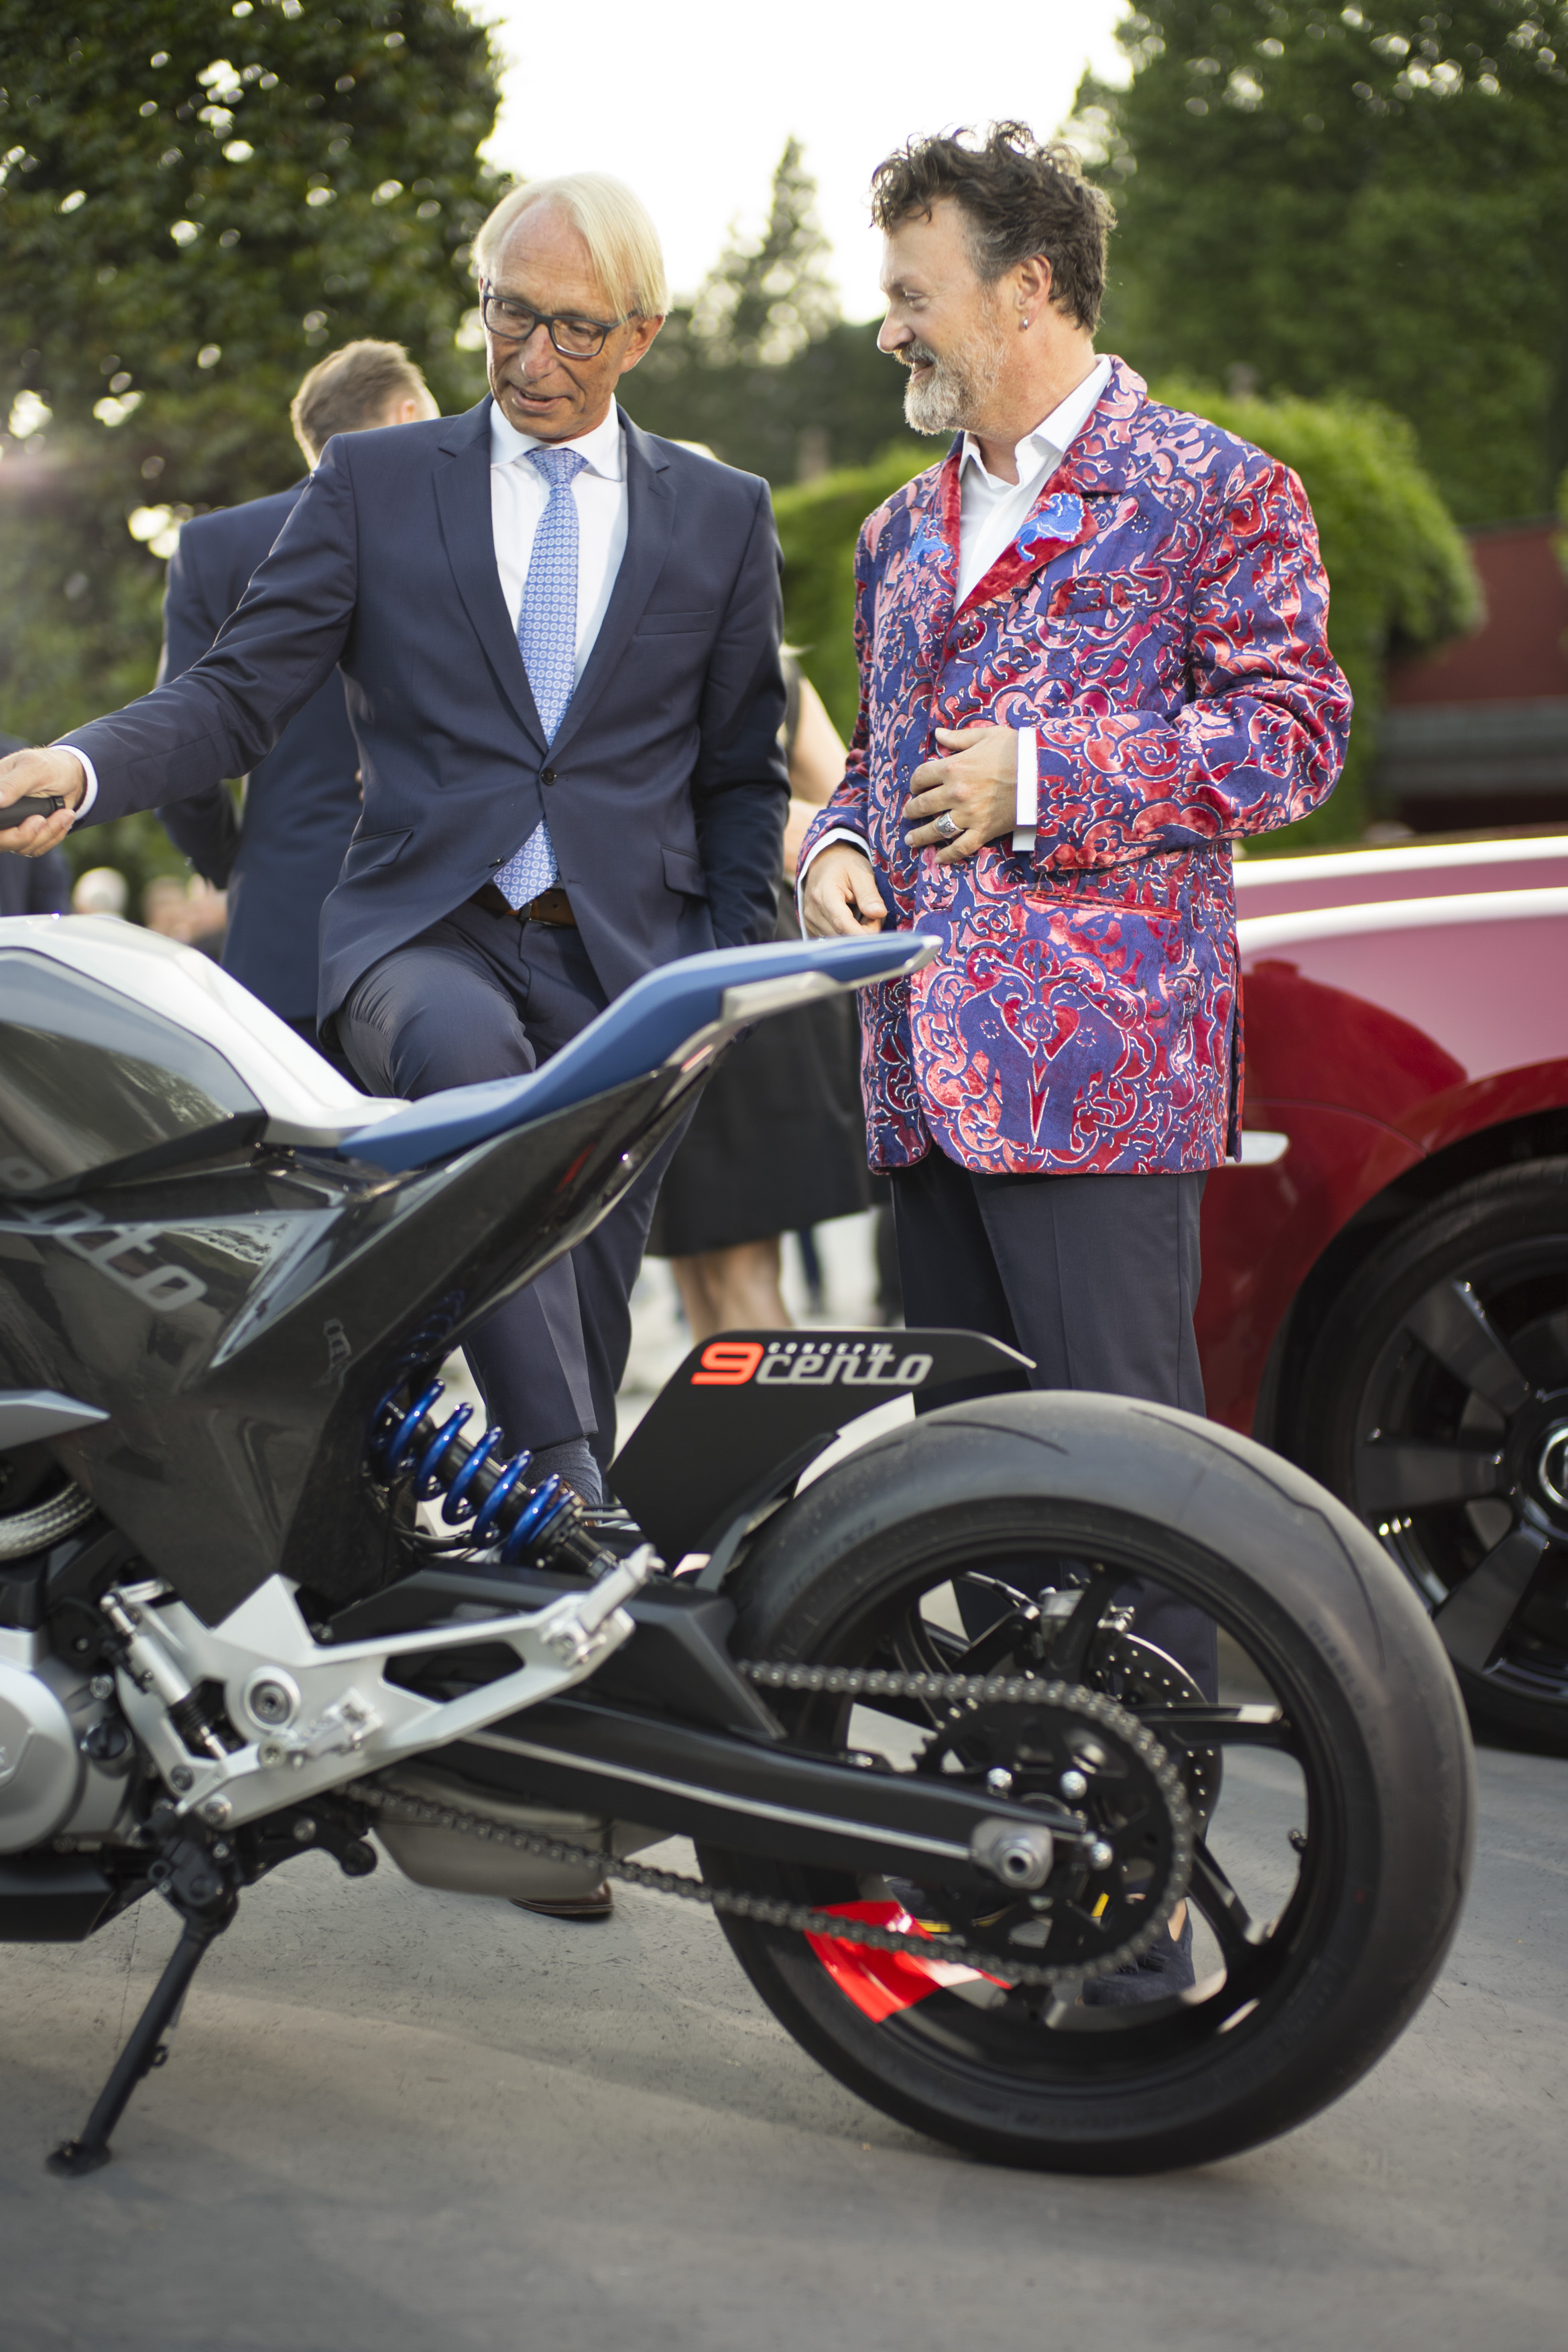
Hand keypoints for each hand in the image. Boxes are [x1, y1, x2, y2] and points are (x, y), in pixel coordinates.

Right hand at [0, 746, 84, 858]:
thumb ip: (13, 784)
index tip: (31, 820)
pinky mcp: (25, 836)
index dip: (2, 829)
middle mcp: (0, 811)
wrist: (72, 778)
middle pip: (1, 840)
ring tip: (64, 813)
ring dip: (46, 833)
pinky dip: (53, 837)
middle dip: (26, 835)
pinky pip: (35, 848)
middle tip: (42, 820)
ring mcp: (10, 826)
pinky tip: (63, 820)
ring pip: (20, 847)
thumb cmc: (49, 767)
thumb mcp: (32, 769)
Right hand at [800, 842, 887, 936]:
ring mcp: (809, 922)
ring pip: (838, 941)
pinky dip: (845, 935)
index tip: (879, 926)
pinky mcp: (810, 929)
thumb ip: (869, 895)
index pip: (843, 925)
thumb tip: (879, 914)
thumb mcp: (861, 873)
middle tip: (873, 915)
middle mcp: (812, 912)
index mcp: (824, 895)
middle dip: (863, 932)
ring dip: (854, 934)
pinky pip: (832, 940)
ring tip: (861, 915)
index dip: (864, 933)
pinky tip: (851, 921)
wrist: (823, 862)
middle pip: (842, 936)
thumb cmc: (844, 865)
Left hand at [903, 724, 1016, 863]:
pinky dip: (949, 855)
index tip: (915, 787)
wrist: (1044, 771)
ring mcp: (969, 814)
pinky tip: (940, 858)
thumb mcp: (987, 735)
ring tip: (911, 840)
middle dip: (911, 811)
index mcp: (953, 767)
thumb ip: (959, 737)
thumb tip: (939, 734)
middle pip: (923, 805)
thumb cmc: (1017, 750)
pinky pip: (962, 847)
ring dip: (920, 836)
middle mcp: (956, 792)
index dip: (915, 783)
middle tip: (908, 814)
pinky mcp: (984, 830)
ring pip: (936, 829)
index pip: (921, 777)